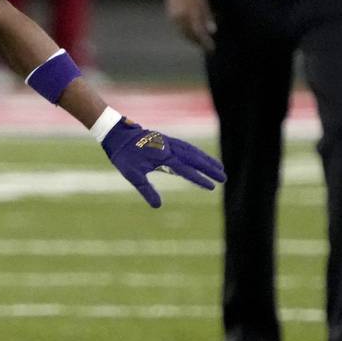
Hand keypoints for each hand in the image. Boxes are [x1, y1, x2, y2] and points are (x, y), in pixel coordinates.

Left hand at [102, 117, 224, 208]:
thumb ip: (147, 190)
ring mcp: (169, 142)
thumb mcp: (132, 175)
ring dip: (207, 160)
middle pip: (194, 159)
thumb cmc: (124, 156)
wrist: (117, 135)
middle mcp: (169, 148)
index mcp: (163, 157)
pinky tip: (202, 157)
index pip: (185, 170)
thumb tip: (158, 206)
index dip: (199, 179)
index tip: (211, 187)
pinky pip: (186, 146)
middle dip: (209, 169)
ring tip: (220, 168)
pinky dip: (197, 152)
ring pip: (193, 151)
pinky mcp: (167, 140)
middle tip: (224, 178)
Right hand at [165, 0, 215, 53]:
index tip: (211, 49)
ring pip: (184, 34)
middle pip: (191, 35)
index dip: (205, 42)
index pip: (200, 32)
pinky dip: (185, 34)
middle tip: (206, 47)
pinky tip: (190, 34)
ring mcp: (175, 18)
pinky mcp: (171, 18)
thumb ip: (207, 18)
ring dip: (191, 39)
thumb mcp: (204, 4)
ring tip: (199, 42)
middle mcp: (182, 18)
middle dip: (198, 42)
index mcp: (192, 14)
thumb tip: (211, 31)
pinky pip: (179, 29)